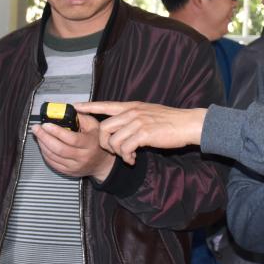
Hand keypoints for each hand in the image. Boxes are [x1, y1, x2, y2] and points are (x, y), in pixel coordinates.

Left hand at [31, 113, 115, 181]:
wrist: (102, 163)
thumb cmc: (96, 141)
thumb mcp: (94, 125)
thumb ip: (80, 117)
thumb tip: (64, 110)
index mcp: (90, 144)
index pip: (71, 139)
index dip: (57, 131)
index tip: (46, 124)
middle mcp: (83, 157)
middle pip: (59, 149)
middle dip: (45, 137)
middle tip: (36, 128)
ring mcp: (75, 166)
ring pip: (54, 157)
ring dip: (42, 145)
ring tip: (38, 135)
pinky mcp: (69, 172)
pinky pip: (53, 163)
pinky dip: (45, 154)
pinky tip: (42, 145)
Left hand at [75, 101, 206, 164]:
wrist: (187, 124)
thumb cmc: (170, 121)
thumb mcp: (149, 113)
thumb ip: (134, 117)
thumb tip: (124, 127)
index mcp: (132, 106)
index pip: (106, 104)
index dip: (89, 107)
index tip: (76, 108)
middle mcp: (132, 112)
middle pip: (104, 127)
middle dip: (105, 143)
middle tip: (114, 151)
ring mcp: (137, 122)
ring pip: (113, 140)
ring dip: (118, 153)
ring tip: (128, 157)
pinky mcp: (143, 134)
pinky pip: (125, 148)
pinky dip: (127, 157)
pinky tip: (133, 159)